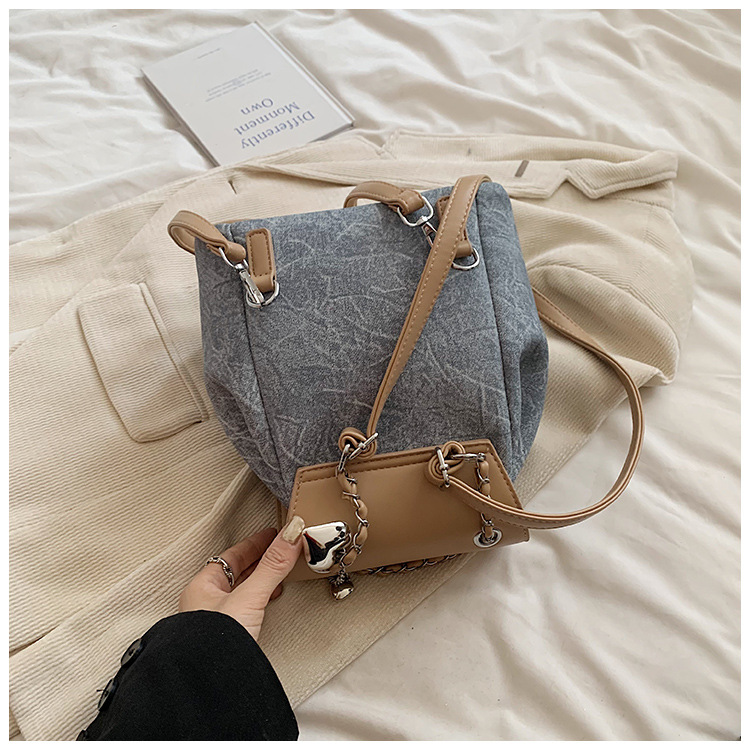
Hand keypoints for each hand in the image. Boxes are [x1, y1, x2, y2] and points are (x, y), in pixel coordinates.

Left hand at [179, 517, 304, 640]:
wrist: (209, 688)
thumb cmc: (215, 643)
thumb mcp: (249, 597)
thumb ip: (272, 566)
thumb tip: (291, 534)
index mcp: (202, 587)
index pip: (231, 556)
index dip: (254, 543)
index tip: (273, 534)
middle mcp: (206, 604)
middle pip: (236, 573)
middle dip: (260, 560)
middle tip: (282, 549)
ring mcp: (216, 623)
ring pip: (242, 592)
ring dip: (262, 580)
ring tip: (281, 573)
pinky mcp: (229, 640)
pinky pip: (248, 609)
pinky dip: (262, 599)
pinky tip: (272, 600)